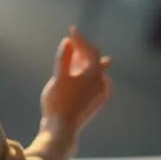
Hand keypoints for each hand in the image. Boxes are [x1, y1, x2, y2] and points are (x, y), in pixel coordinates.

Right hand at [39, 26, 111, 145]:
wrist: (62, 129)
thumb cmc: (59, 101)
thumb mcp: (58, 76)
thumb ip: (63, 57)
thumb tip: (68, 42)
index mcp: (94, 73)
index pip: (90, 50)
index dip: (81, 38)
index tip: (71, 30)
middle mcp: (101, 83)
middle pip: (96, 60)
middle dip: (85, 50)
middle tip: (74, 42)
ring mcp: (99, 94)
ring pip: (96, 73)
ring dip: (87, 63)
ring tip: (81, 58)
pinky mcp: (95, 104)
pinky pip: (95, 84)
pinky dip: (88, 77)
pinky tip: (83, 79)